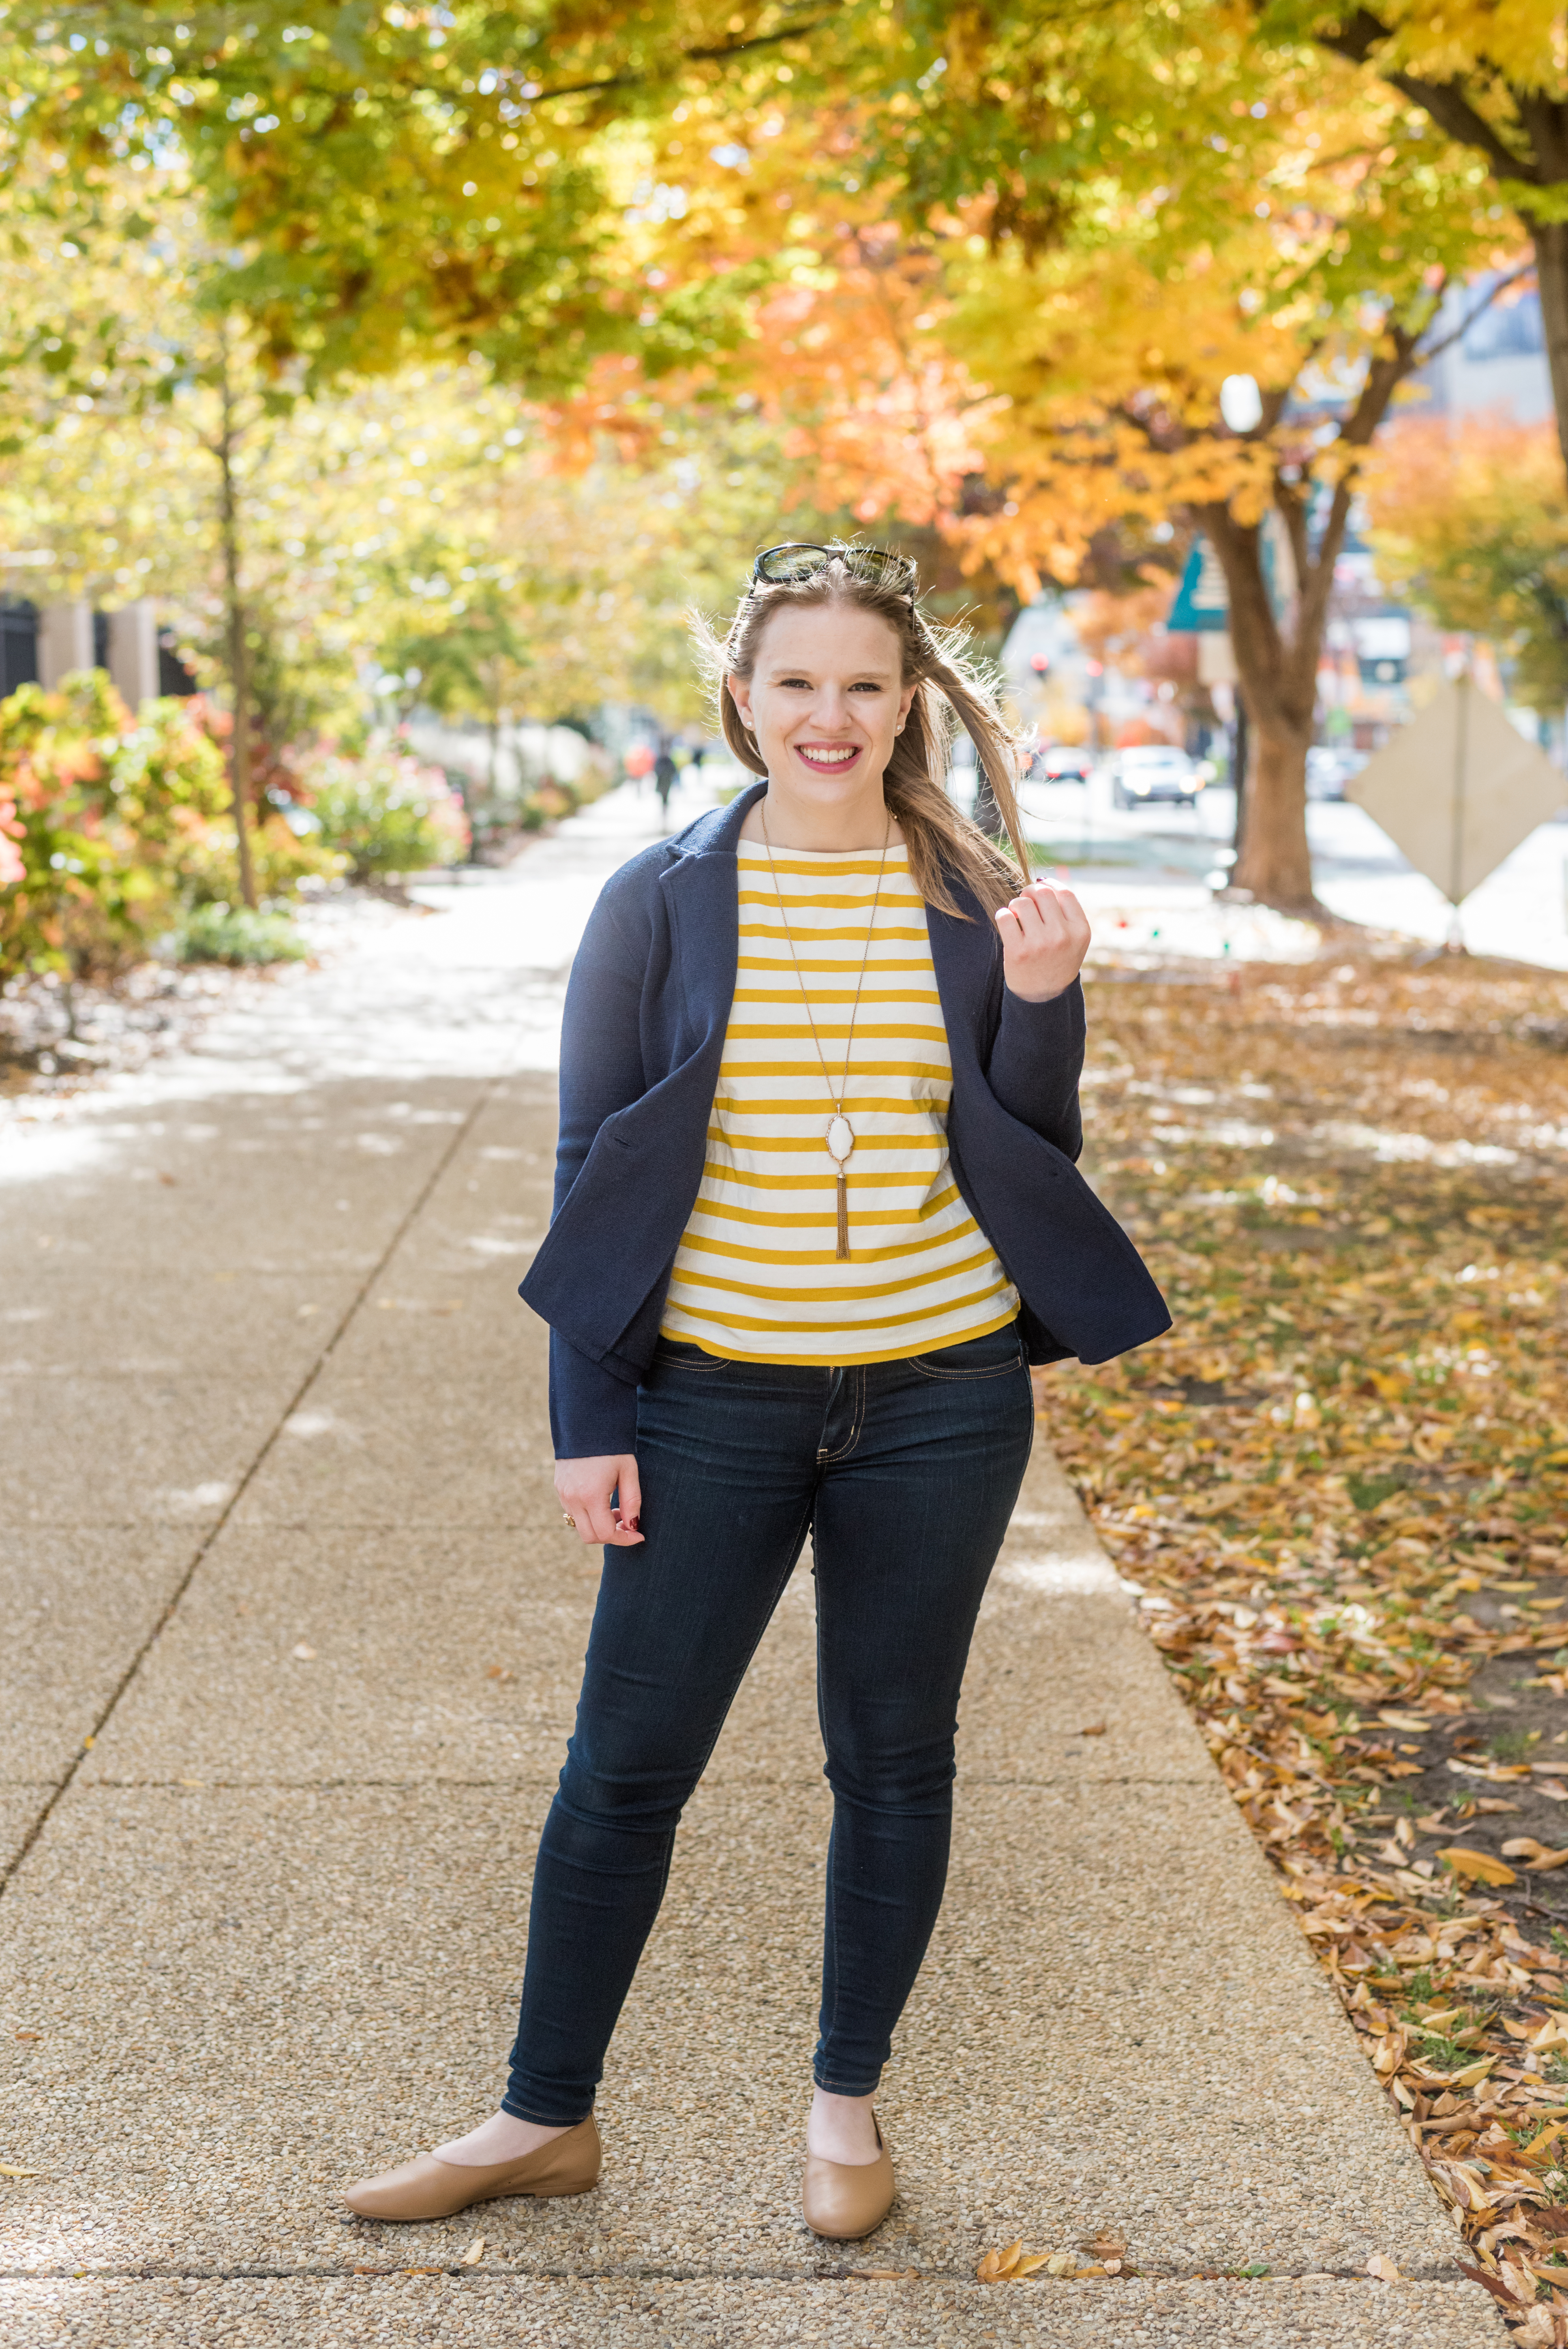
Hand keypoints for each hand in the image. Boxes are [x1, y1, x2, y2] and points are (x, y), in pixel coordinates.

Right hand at [555, 1455, 643, 1547]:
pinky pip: (573, 1513)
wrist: (586, 1422)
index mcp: (591, 1495)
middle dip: (611, 1536)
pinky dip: (589, 1516)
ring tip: (616, 1509)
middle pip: (590, 1536)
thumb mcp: (628, 1472)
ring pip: (580, 1527)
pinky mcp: (559, 1489)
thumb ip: (632, 1501)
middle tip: (627, 1524)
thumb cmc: (612, 1447)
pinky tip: (602, 1501)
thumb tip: (633, 1525)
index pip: (605, 1534)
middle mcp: (572, 1498)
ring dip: (599, 1526)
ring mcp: (563, 1494)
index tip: (639, 1535)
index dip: (624, 1540)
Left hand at [995, 879, 1089, 1001]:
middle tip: (1025, 903)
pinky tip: (1007, 924)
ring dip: (1015, 905)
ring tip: (1017, 917)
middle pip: (1042, 893)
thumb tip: (1042, 880)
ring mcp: (1040, 944)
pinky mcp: (1018, 952)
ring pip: (1021, 903)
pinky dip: (1003, 915)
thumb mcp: (1074, 939)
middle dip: (1030, 892)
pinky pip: (1005, 916)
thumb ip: (1065, 912)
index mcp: (1080, 931)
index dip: (1049, 885)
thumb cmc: (1057, 960)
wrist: (1043, 997)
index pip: (1064, 893)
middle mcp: (1062, 936)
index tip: (1040, 890)